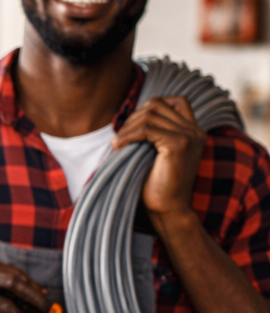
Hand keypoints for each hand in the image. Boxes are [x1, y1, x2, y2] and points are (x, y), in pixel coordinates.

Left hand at [112, 95, 205, 220]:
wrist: (168, 211)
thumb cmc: (156, 187)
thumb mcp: (154, 154)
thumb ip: (151, 134)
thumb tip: (125, 117)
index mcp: (193, 132)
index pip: (176, 100)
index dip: (151, 105)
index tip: (133, 124)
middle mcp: (195, 131)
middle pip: (158, 104)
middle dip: (133, 117)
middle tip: (119, 137)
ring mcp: (189, 136)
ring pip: (150, 114)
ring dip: (127, 127)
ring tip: (117, 143)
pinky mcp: (178, 145)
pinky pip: (147, 129)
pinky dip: (128, 135)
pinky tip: (117, 146)